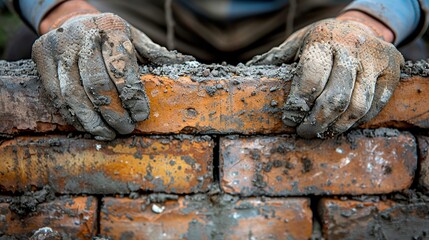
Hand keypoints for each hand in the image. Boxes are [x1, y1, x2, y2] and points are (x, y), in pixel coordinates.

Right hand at [33, 13, 193, 139]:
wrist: (73, 19)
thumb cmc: (110, 34)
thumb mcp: (134, 36)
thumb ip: (153, 54)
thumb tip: (183, 66)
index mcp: (111, 28)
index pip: (123, 67)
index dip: (132, 96)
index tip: (141, 116)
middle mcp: (82, 36)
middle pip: (98, 84)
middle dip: (114, 113)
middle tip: (126, 128)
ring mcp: (59, 47)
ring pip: (74, 93)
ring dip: (93, 120)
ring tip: (108, 134)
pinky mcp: (41, 57)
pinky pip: (56, 94)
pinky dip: (73, 115)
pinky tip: (88, 125)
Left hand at [248, 16, 403, 137]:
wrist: (360, 25)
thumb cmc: (321, 40)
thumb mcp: (297, 43)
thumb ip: (278, 58)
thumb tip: (250, 73)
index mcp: (322, 39)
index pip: (310, 79)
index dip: (298, 105)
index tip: (289, 119)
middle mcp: (351, 47)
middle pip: (335, 98)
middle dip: (316, 123)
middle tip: (305, 132)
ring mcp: (375, 57)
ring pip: (358, 106)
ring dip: (337, 127)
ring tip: (323, 132)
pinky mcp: (393, 67)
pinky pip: (377, 104)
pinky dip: (359, 120)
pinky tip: (343, 123)